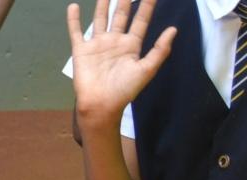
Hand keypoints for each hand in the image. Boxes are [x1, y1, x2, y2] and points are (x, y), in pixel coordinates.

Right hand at [67, 0, 175, 119]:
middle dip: (125, 0)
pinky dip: (74, 20)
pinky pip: (76, 32)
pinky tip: (73, 6)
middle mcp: (115, 41)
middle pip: (121, 15)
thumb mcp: (147, 69)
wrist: (101, 103)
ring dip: (103, 5)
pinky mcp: (81, 50)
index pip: (141, 20)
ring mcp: (97, 44)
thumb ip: (159, 50)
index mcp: (131, 45)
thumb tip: (173, 29)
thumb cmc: (124, 89)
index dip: (147, 6)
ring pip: (101, 19)